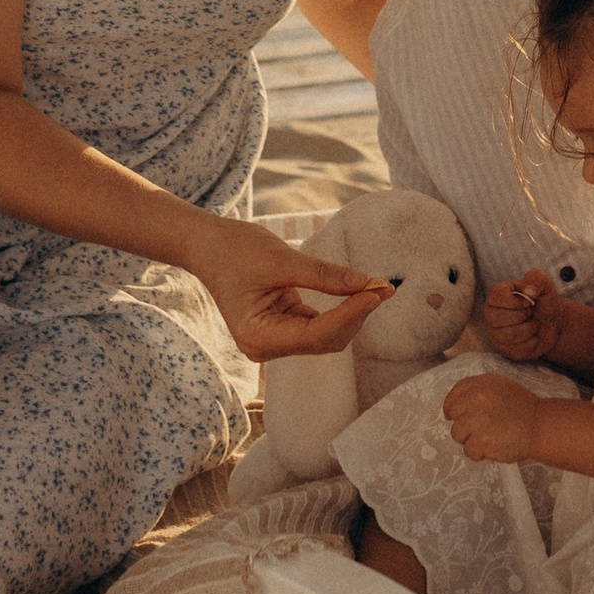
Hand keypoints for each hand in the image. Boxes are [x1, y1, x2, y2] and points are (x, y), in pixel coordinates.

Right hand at [197, 214, 387, 362]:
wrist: (208, 246)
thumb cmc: (235, 250)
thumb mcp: (281, 258)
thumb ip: (324, 275)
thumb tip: (368, 284)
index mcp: (257, 336)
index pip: (316, 334)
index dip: (351, 314)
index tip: (378, 291)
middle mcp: (265, 347)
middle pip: (325, 340)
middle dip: (356, 314)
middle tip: (385, 286)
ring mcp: (274, 341)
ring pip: (326, 336)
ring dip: (352, 313)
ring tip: (378, 287)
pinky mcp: (283, 329)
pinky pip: (318, 326)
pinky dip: (340, 309)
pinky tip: (360, 292)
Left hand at [444, 373, 543, 464]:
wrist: (541, 426)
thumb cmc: (523, 409)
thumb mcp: (501, 388)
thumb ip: (479, 391)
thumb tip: (455, 406)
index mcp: (482, 384)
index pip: (456, 393)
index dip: (451, 405)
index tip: (451, 414)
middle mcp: (477, 399)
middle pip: (454, 415)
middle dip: (464, 424)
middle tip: (481, 429)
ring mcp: (478, 420)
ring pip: (457, 434)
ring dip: (471, 439)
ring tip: (490, 437)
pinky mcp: (481, 440)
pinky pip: (469, 451)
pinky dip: (479, 453)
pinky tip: (493, 446)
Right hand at [484, 271, 559, 360]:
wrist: (554, 323)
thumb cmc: (544, 301)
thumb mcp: (544, 284)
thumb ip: (537, 279)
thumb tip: (529, 291)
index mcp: (497, 295)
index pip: (496, 297)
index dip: (515, 301)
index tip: (528, 301)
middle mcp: (492, 314)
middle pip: (499, 318)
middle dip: (523, 315)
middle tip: (531, 312)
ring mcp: (496, 333)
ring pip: (508, 336)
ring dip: (529, 329)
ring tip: (534, 323)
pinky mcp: (506, 350)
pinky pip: (517, 350)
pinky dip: (532, 342)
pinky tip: (534, 336)